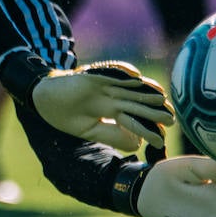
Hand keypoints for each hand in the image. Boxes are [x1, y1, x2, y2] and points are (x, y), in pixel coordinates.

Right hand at [31, 60, 173, 149]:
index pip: (133, 122)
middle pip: (136, 105)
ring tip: (162, 99)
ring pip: (130, 90)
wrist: (43, 97)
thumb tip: (137, 144)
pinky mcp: (96, 76)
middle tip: (171, 120)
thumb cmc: (64, 115)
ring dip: (146, 94)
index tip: (160, 140)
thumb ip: (112, 135)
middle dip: (153, 112)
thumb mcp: (88, 131)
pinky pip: (113, 72)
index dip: (146, 130)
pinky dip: (125, 73)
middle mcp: (111, 99)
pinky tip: (138, 78)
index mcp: (109, 114)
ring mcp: (105, 87)